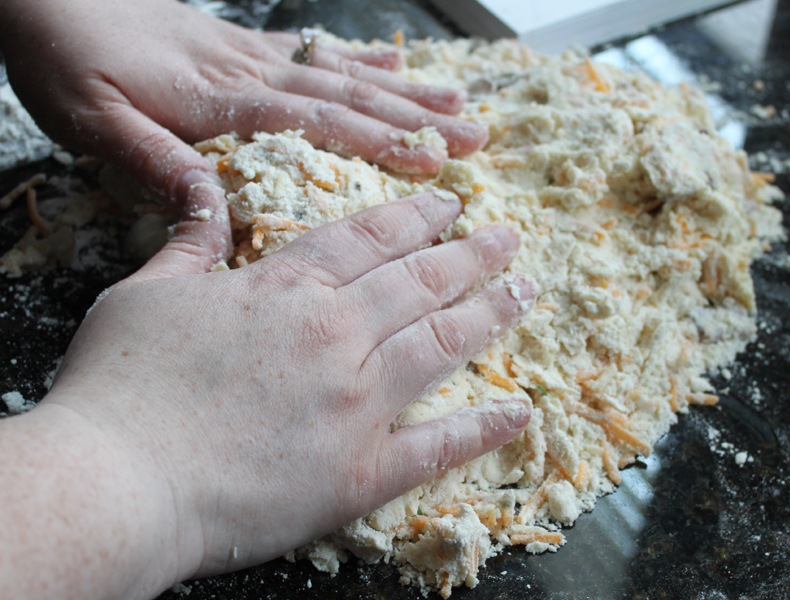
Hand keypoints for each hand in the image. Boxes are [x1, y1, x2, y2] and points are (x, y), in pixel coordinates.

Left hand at [0, 0, 486, 260]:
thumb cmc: (65, 62)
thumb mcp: (90, 122)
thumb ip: (151, 159)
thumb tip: (210, 203)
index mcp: (216, 100)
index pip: (310, 122)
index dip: (373, 141)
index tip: (429, 161)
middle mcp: (247, 74)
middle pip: (344, 96)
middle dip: (413, 119)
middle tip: (472, 138)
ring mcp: (251, 56)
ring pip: (340, 73)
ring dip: (404, 91)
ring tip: (459, 104)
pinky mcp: (243, 47)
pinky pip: (312, 52)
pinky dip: (358, 58)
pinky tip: (394, 62)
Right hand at [25, 192, 531, 596]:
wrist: (116, 482)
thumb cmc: (121, 386)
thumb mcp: (143, 293)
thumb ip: (190, 241)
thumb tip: (202, 191)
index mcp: (287, 289)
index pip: (370, 239)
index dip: (417, 217)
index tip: (452, 203)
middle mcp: (336, 334)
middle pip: (419, 282)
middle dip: (470, 255)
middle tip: (508, 238)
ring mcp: (357, 403)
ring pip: (441, 344)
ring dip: (489, 315)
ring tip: (524, 294)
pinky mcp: (360, 473)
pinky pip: (437, 447)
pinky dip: (483, 429)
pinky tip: (519, 411)